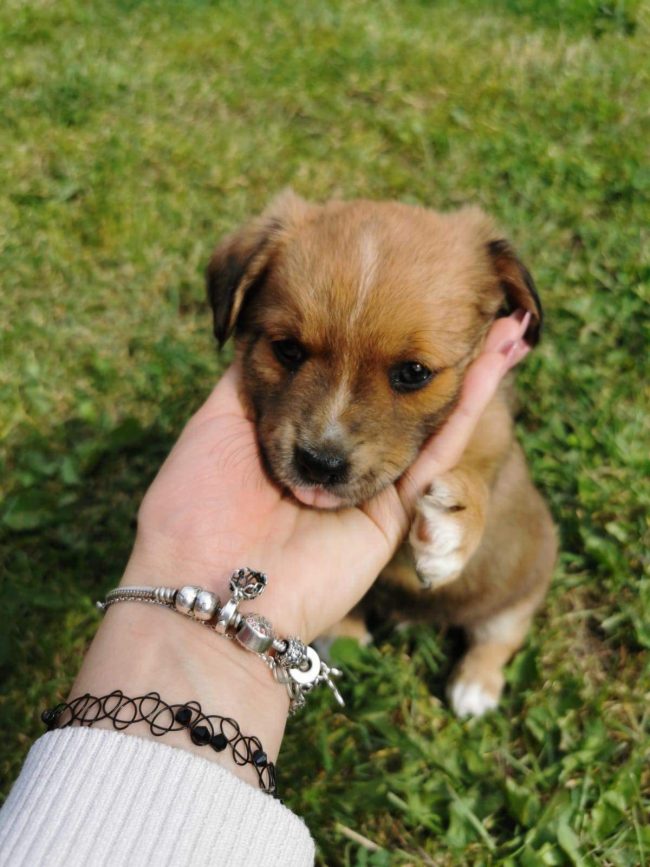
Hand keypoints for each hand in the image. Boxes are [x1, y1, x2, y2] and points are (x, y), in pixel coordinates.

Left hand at [127, 311, 530, 643]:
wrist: (207, 588)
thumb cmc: (196, 505)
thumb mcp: (217, 422)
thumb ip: (255, 377)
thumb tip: (265, 327)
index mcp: (294, 428)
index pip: (346, 363)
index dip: (374, 326)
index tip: (399, 283)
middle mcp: (336, 449)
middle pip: (392, 387)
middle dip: (429, 344)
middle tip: (465, 293)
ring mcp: (367, 480)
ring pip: (427, 416)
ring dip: (467, 369)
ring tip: (502, 320)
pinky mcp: (394, 513)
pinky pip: (439, 455)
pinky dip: (470, 407)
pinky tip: (495, 363)